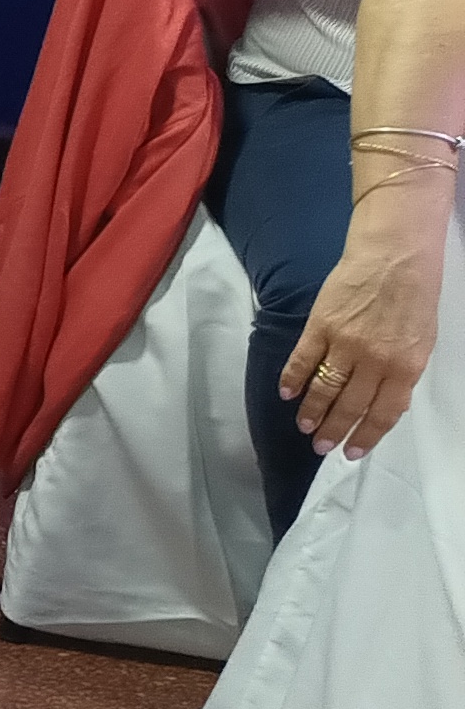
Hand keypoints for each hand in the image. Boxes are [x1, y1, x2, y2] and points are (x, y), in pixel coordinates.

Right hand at [286, 184, 453, 458]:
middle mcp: (375, 361)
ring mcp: (345, 344)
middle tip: (320, 446)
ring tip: (304, 427)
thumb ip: (402, 373)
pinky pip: (303, 361)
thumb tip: (384, 402)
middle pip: (349, 405)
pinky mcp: (321, 326)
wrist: (397, 255)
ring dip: (311, 412)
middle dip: (334, 430)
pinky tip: (287, 394)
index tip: (351, 453)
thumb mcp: (422, 341)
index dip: (365, 436)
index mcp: (406, 367)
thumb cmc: (416, 296)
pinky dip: (293, 380)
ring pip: (324, 388)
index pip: (383, 413)